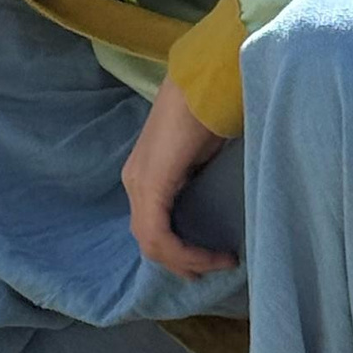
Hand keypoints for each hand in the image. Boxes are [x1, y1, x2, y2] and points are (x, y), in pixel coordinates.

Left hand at [121, 78, 236, 276]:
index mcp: (144, 175)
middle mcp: (134, 181)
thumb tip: (212, 207)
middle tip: (213, 269)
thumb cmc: (212, 111)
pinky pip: (158, 235)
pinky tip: (213, 255)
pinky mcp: (150, 185)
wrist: (207, 82)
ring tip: (219, 263)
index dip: (179, 253)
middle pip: (149, 240)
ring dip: (186, 261)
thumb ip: (197, 181)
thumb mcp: (203, 157)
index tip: (214, 259)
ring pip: (152, 243)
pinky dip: (185, 252)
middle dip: (181, 262)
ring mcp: (138, 183)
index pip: (152, 228)